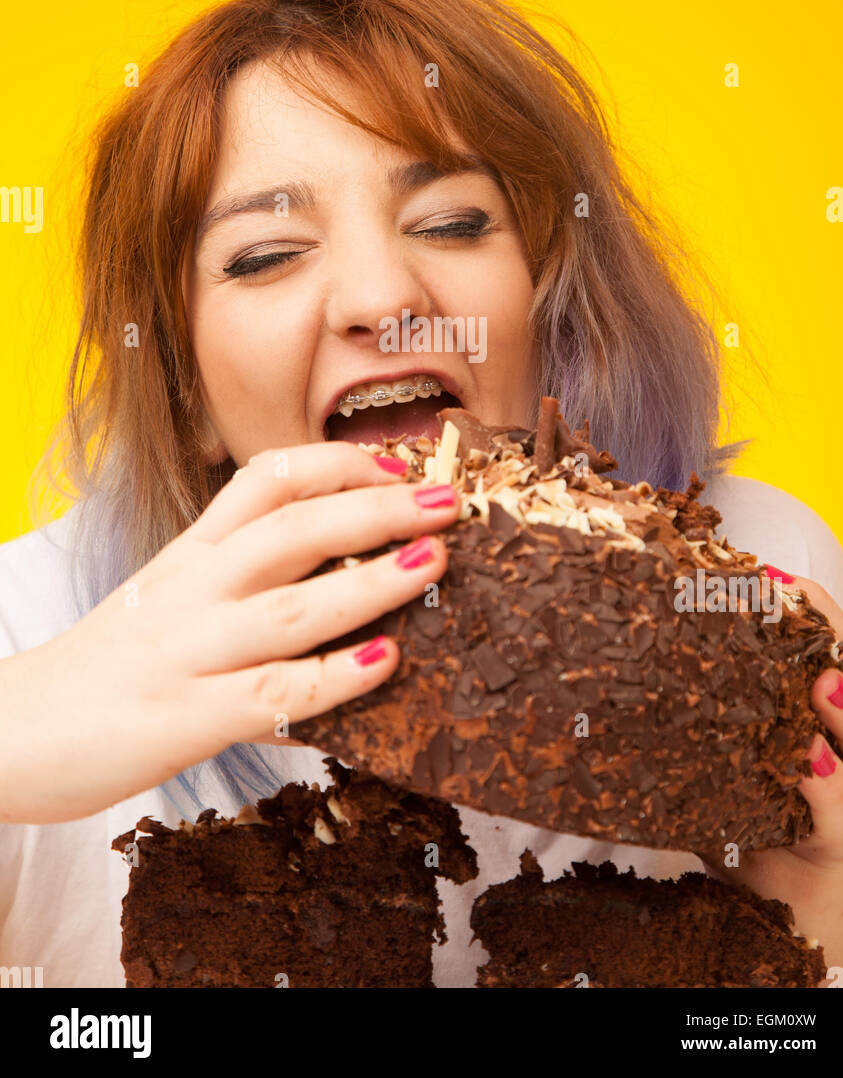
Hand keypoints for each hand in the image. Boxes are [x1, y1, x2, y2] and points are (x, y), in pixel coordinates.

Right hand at [0, 444, 458, 823]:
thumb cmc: (105, 664)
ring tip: (436, 560)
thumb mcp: (165, 593)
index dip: (339, 463)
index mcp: (191, 553)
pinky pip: (274, 695)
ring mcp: (192, 651)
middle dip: (378, 508)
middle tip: (448, 500)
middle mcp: (195, 589)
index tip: (400, 463)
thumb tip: (330, 552)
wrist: (10, 730)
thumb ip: (233, 569)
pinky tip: (385, 663)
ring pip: (295, 606)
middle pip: (294, 529)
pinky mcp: (189, 718)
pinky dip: (334, 677)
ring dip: (373, 581)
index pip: (267, 479)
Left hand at [702, 574, 842, 984]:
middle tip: (795, 594)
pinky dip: (826, 784)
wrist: (777, 903)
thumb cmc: (746, 811)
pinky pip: (842, 809)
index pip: (827, 640)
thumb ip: (710, 699)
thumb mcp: (730, 745)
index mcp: (819, 706)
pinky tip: (808, 761)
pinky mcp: (841, 838)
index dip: (808, 603)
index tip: (771, 569)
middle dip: (831, 631)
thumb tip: (631, 634)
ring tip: (822, 679)